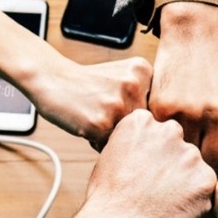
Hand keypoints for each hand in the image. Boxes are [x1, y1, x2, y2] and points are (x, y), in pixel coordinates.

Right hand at [5, 110, 214, 217]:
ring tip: (159, 205)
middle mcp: (166, 132)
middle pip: (182, 145)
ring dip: (183, 186)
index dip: (156, 154)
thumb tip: (140, 141)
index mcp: (139, 121)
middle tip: (153, 193)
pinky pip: (207, 190)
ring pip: (195, 168)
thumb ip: (131, 143)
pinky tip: (172, 213)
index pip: (162, 126)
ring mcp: (187, 156)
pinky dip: (194, 204)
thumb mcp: (108, 159)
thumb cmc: (101, 204)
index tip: (148, 171)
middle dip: (173, 168)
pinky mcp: (203, 182)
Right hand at [26, 57, 152, 149]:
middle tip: (103, 111)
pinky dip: (97, 141)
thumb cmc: (87, 83)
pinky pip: (109, 146)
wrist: (50, 78)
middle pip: (144, 125)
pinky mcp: (101, 123)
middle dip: (126, 126)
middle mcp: (134, 85)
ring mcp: (118, 104)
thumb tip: (167, 132)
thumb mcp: (122, 75)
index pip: (156, 109)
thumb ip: (144, 95)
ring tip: (95, 116)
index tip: (118, 104)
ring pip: (129, 137)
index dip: (136, 114)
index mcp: (143, 70)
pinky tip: (86, 123)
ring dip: (112, 135)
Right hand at [150, 2, 217, 173]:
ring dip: (181, 160)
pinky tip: (164, 143)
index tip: (215, 176)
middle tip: (194, 173)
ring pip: (186, 156)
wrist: (195, 39)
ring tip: (178, 162)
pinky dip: (164, 144)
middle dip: (203, 172)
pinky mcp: (165, 108)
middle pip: (212, 166)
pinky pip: (164, 140)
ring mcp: (192, 112)